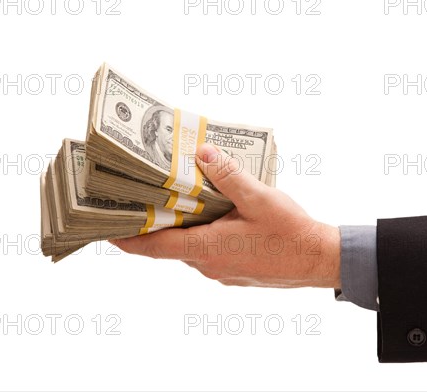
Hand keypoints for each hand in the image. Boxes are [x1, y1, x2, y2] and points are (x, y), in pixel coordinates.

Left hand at [110, 143, 340, 287]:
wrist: (319, 261)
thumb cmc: (290, 232)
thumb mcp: (259, 198)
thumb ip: (228, 176)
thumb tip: (201, 153)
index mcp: (207, 248)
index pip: (154, 247)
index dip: (127, 239)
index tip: (106, 230)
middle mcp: (209, 265)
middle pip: (171, 245)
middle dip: (159, 224)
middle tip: (150, 200)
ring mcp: (222, 272)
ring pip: (193, 248)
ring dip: (187, 229)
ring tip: (189, 202)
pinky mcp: (236, 274)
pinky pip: (211, 253)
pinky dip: (206, 236)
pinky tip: (222, 218)